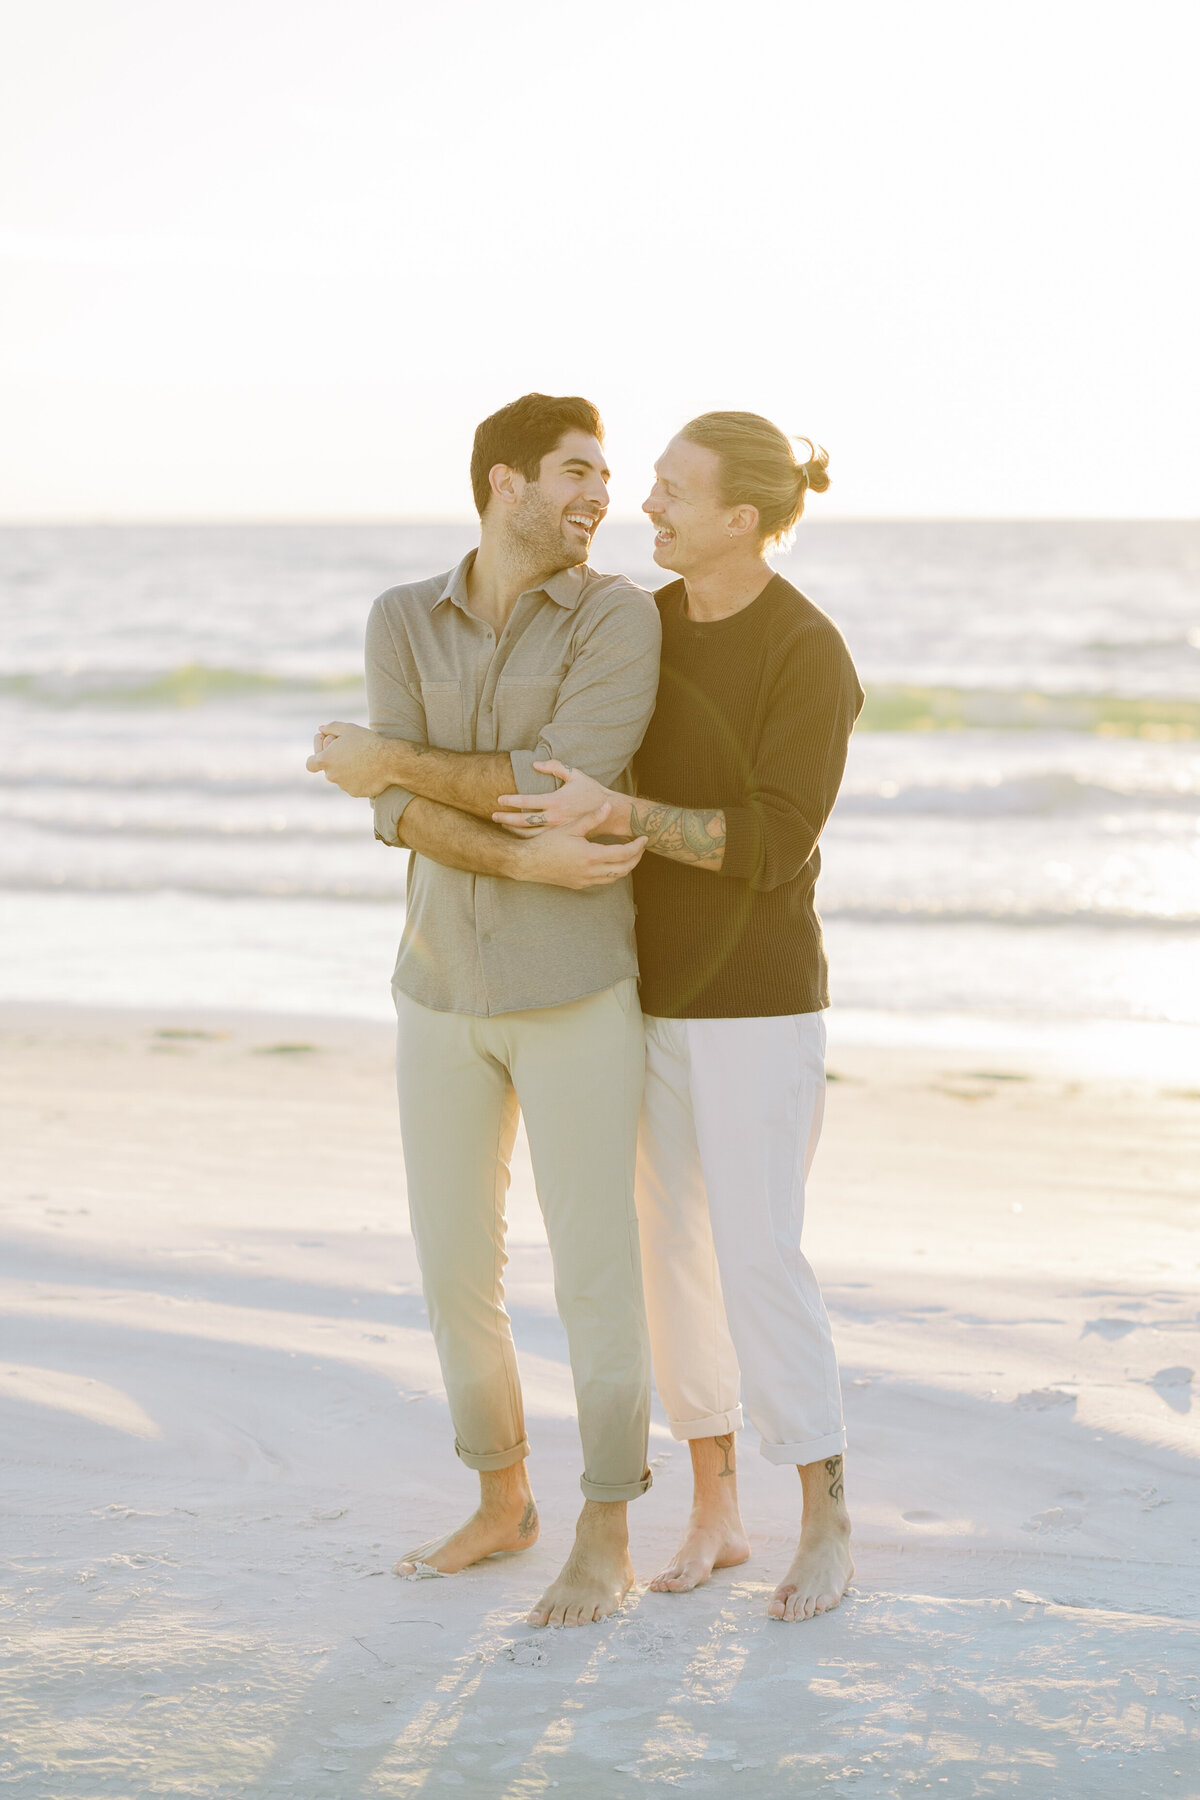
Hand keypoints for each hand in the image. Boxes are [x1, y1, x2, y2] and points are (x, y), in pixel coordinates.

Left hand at [306, 721, 393, 797]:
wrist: (389, 761)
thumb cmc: (368, 742)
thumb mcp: (349, 728)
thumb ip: (331, 727)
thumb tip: (321, 729)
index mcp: (325, 760)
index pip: (310, 764)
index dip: (315, 758)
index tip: (325, 753)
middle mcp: (331, 775)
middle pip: (328, 770)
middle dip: (336, 762)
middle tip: (350, 751)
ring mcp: (343, 786)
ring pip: (341, 778)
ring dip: (347, 770)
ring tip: (363, 760)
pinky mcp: (355, 792)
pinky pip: (352, 785)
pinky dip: (357, 779)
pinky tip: (369, 770)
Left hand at [493, 760, 630, 836]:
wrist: (611, 814)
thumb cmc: (593, 792)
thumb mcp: (575, 775)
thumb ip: (555, 767)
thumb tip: (536, 764)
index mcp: (556, 801)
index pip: (527, 802)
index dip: (511, 801)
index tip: (499, 799)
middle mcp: (554, 818)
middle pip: (523, 821)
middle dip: (506, 819)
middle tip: (493, 816)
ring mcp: (558, 830)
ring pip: (529, 834)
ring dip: (513, 830)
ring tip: (502, 826)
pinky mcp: (562, 838)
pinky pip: (540, 840)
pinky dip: (526, 838)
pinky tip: (519, 836)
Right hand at [514, 804, 647, 889]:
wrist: (528, 863)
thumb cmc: (547, 843)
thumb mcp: (570, 827)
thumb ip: (592, 818)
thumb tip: (609, 806)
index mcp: (591, 856)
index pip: (624, 853)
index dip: (637, 846)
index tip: (644, 838)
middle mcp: (591, 872)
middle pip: (624, 868)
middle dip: (636, 858)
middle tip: (641, 846)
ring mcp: (586, 881)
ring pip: (615, 877)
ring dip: (626, 866)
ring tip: (630, 853)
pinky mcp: (579, 885)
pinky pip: (603, 881)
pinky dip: (612, 872)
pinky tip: (611, 862)